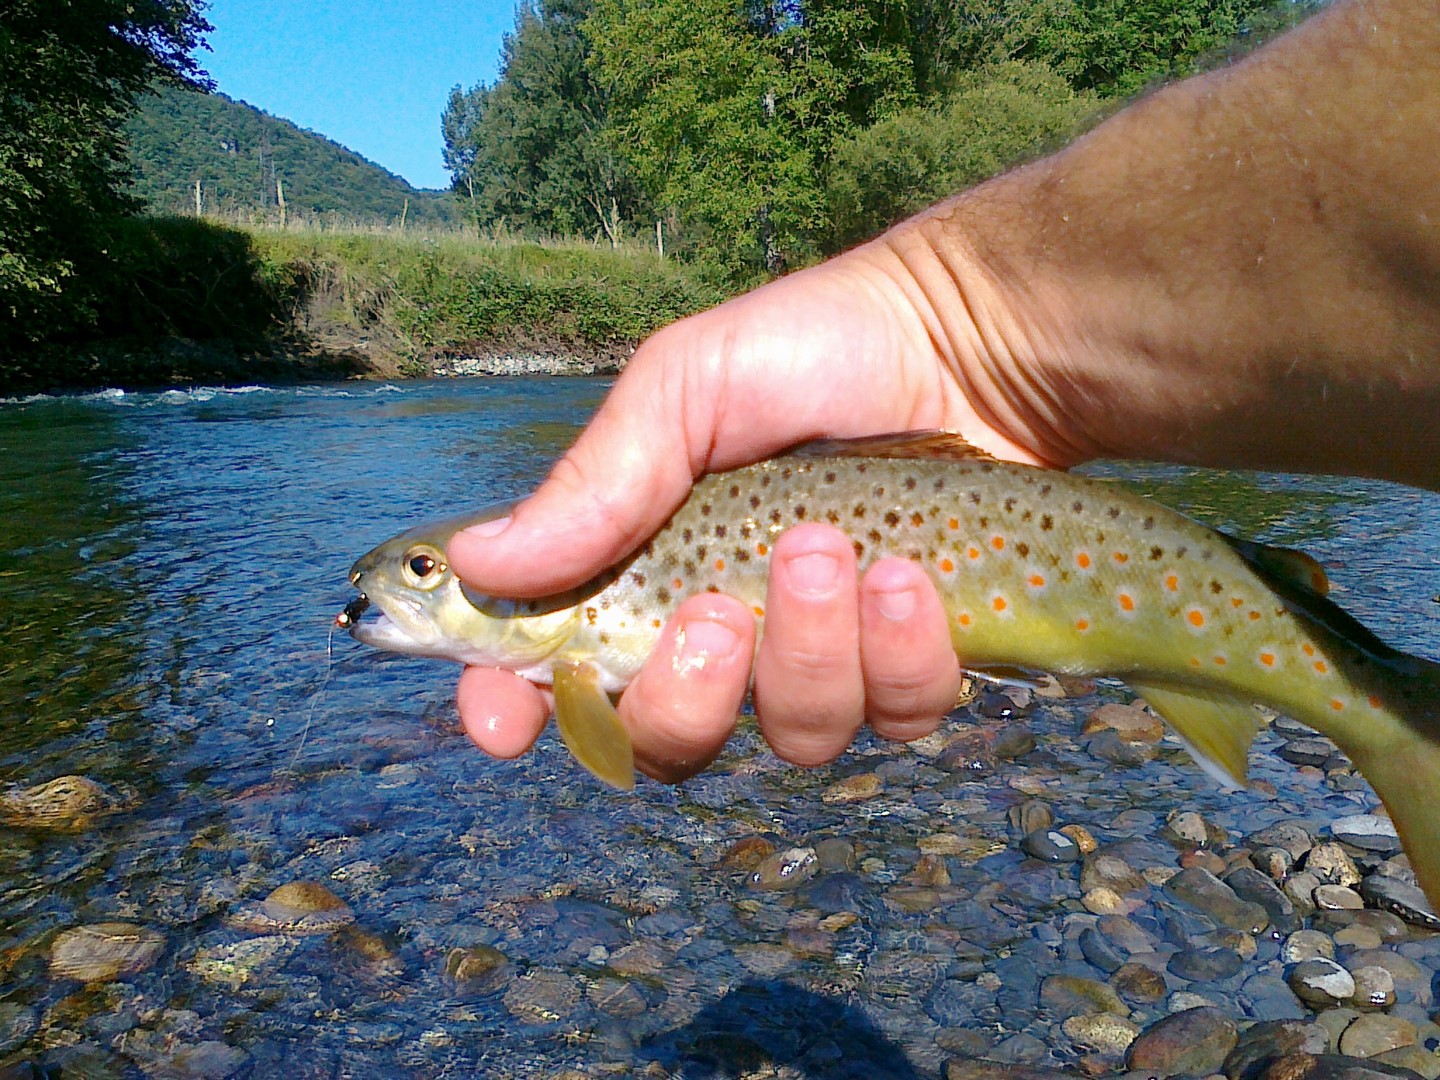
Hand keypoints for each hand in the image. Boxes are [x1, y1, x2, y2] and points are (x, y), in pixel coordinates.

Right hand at [447, 244, 1058, 780]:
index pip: (555, 673)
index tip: (501, 721)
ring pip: (791, 735)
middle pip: (665, 742)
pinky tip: (909, 576)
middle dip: (683, 693)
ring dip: (805, 649)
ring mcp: (821, 658)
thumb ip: (596, 483)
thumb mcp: (684, 389)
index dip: (514, 710)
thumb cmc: (810, 349)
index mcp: (644, 569)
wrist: (964, 340)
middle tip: (716, 609)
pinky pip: (896, 715)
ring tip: (834, 547)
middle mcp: (724, 633)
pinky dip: (899, 653)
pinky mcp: (912, 666)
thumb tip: (476, 562)